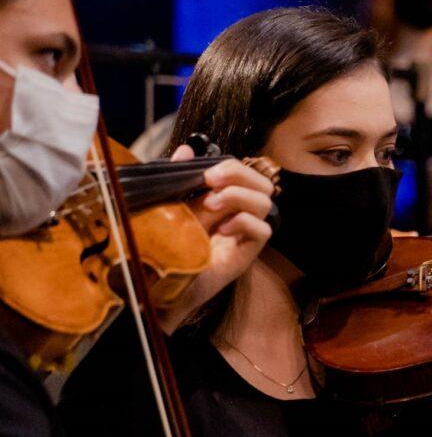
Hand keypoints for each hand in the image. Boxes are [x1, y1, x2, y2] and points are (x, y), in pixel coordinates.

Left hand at [155, 145, 274, 332]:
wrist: (159, 286)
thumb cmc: (164, 247)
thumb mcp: (170, 205)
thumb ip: (181, 178)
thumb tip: (187, 150)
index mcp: (224, 199)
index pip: (245, 172)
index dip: (231, 166)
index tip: (205, 173)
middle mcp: (239, 213)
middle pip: (262, 182)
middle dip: (238, 175)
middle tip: (211, 183)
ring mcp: (245, 234)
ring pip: (266, 202)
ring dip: (238, 197)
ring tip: (212, 207)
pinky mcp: (246, 254)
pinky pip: (263, 230)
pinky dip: (244, 223)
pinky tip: (222, 231)